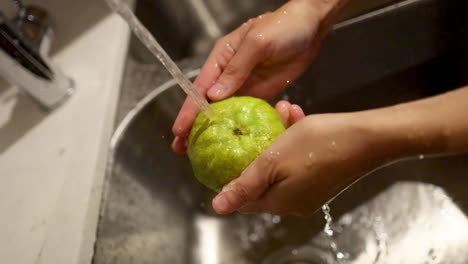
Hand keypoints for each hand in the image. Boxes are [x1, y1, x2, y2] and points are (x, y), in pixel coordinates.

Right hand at [172, 0, 330, 152]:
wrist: (311, 26)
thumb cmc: (282, 27)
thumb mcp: (257, 44)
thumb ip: (237, 69)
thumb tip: (214, 96)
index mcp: (222, 58)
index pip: (200, 87)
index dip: (189, 110)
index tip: (179, 131)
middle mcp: (228, 74)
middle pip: (207, 104)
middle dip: (194, 126)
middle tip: (182, 150)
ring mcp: (244, 85)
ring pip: (224, 112)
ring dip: (213, 131)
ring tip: (201, 153)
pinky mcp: (260, 94)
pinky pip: (245, 114)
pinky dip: (236, 128)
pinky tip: (231, 143)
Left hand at [212, 113, 384, 216]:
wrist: (369, 138)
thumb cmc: (318, 145)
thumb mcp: (272, 161)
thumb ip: (244, 185)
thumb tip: (219, 208)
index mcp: (278, 203)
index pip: (243, 198)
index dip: (233, 176)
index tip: (230, 149)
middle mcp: (293, 203)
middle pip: (262, 178)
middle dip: (258, 147)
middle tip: (261, 121)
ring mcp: (310, 191)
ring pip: (281, 164)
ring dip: (278, 137)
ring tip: (284, 111)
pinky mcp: (323, 178)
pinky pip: (299, 161)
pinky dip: (295, 140)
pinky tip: (297, 117)